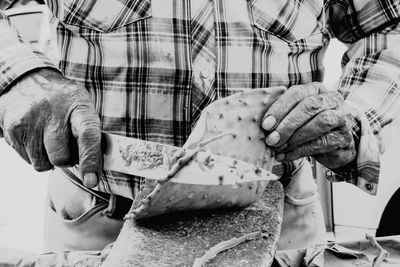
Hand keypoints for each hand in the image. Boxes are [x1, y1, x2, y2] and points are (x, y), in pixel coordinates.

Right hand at [0, 69, 100, 186]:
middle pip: (62, 157)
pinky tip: (36, 137)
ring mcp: (29, 120)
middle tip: (66, 145)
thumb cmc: (63, 101)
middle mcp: (52, 111)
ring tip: (50, 138)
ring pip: (43, 164)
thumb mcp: (82, 106)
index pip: (87, 135)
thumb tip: (96, 169)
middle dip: (67, 159)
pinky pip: (28, 160)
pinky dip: (35, 154)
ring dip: (49, 159)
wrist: (25, 81)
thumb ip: (91, 134)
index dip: (90, 160)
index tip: (92, 180)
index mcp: (78, 104)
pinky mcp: (13, 130)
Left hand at [261, 82, 356, 168]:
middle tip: (271, 139)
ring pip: (320, 123)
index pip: (297, 93)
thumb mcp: (295, 116)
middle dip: (287, 124)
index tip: (266, 124)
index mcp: (316, 89)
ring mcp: (341, 117)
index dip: (280, 108)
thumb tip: (263, 125)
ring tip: (279, 147)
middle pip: (310, 107)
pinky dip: (300, 151)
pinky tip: (286, 155)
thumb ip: (282, 115)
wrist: (335, 145)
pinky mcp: (344, 137)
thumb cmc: (309, 126)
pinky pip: (322, 143)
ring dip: (295, 137)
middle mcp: (331, 99)